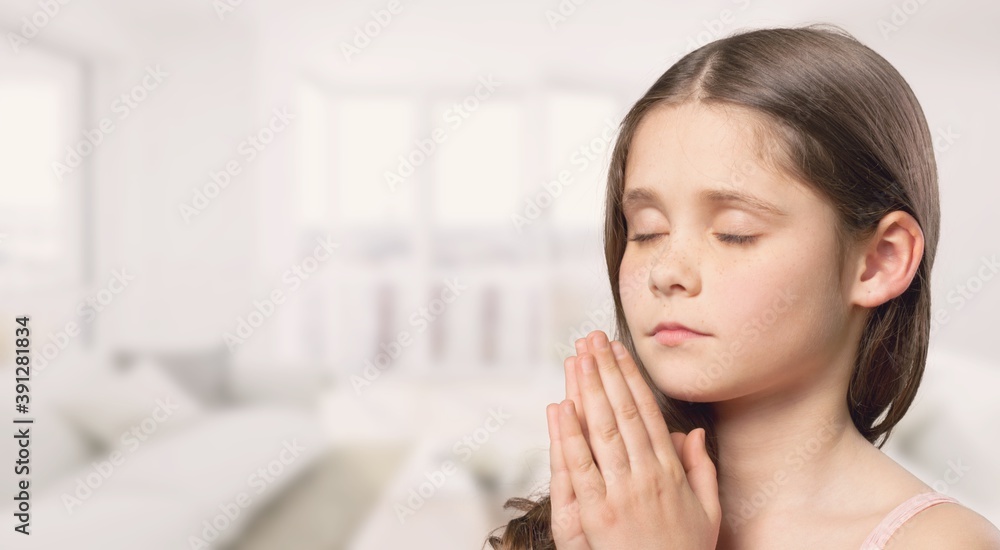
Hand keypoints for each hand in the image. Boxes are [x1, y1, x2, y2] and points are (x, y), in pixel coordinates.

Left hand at [547, 330, 720, 548]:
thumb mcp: (708, 511)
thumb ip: (701, 469)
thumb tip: (690, 432)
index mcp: (670, 471)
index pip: (646, 413)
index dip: (631, 378)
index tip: (619, 351)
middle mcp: (645, 476)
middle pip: (621, 412)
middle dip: (606, 371)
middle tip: (592, 339)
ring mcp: (620, 492)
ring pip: (601, 430)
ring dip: (588, 390)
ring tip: (578, 358)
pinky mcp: (596, 513)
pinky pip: (580, 467)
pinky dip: (569, 435)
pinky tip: (561, 407)